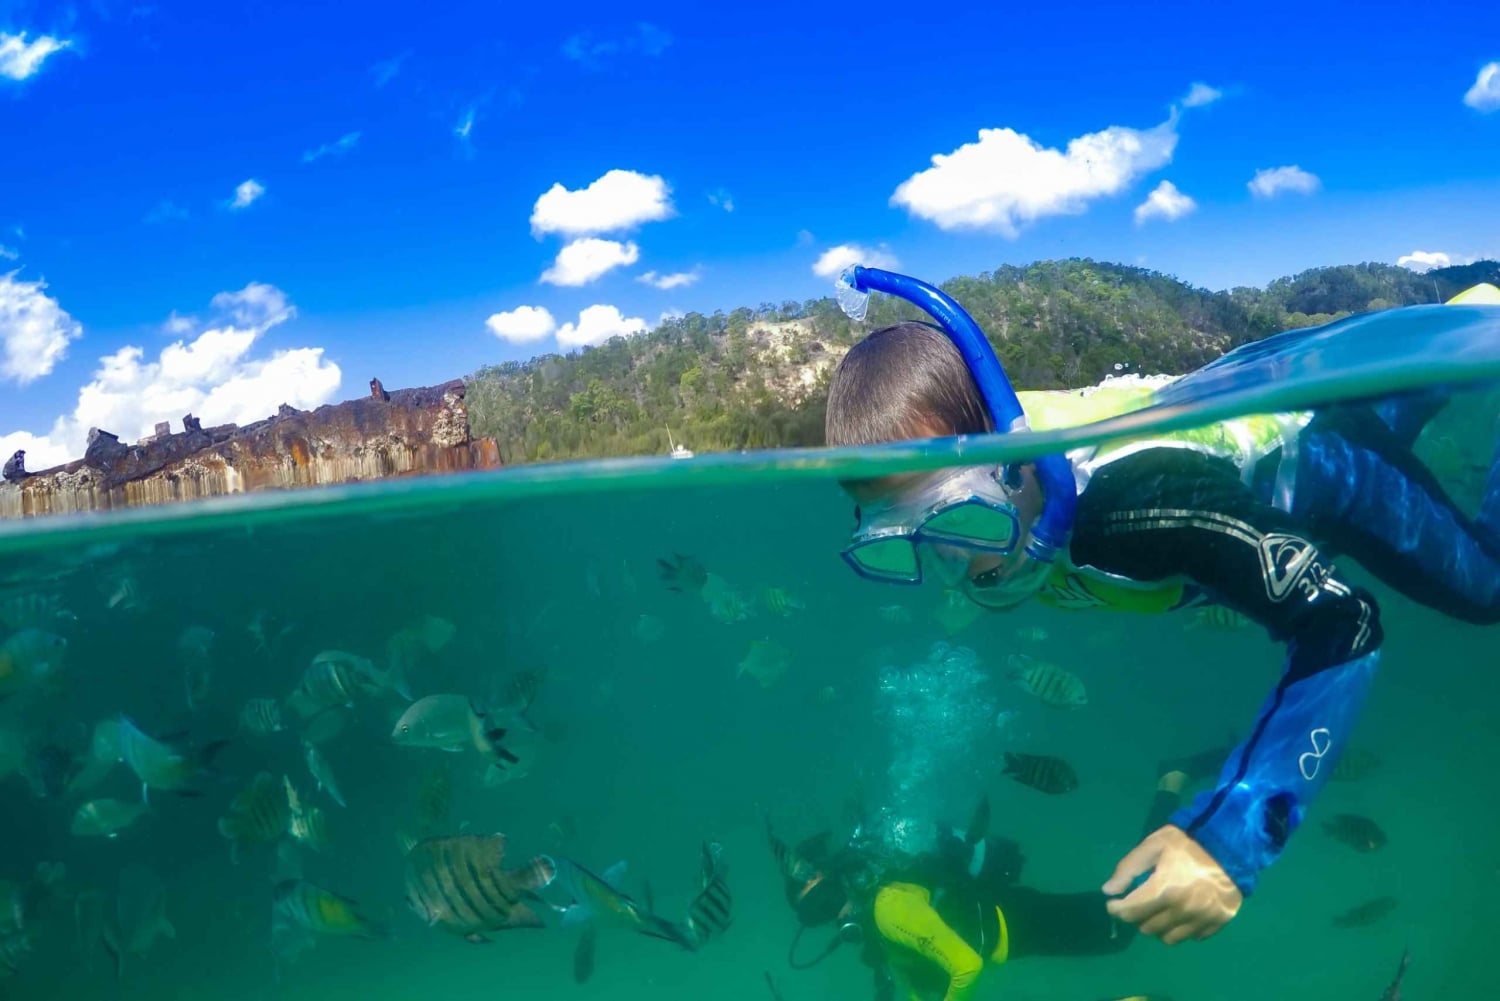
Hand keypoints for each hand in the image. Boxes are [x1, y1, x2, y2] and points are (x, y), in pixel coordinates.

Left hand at [1101, 825, 1242, 943]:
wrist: (1231, 844)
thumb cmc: (1187, 842)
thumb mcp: (1153, 846)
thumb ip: (1128, 869)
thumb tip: (1108, 891)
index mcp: (1165, 889)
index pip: (1131, 913)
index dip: (1116, 909)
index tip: (1114, 903)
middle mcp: (1184, 910)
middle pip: (1147, 928)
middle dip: (1137, 916)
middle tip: (1140, 901)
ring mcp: (1203, 919)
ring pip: (1168, 938)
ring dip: (1159, 925)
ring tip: (1160, 908)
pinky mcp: (1218, 923)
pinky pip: (1192, 937)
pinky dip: (1182, 928)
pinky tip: (1182, 911)